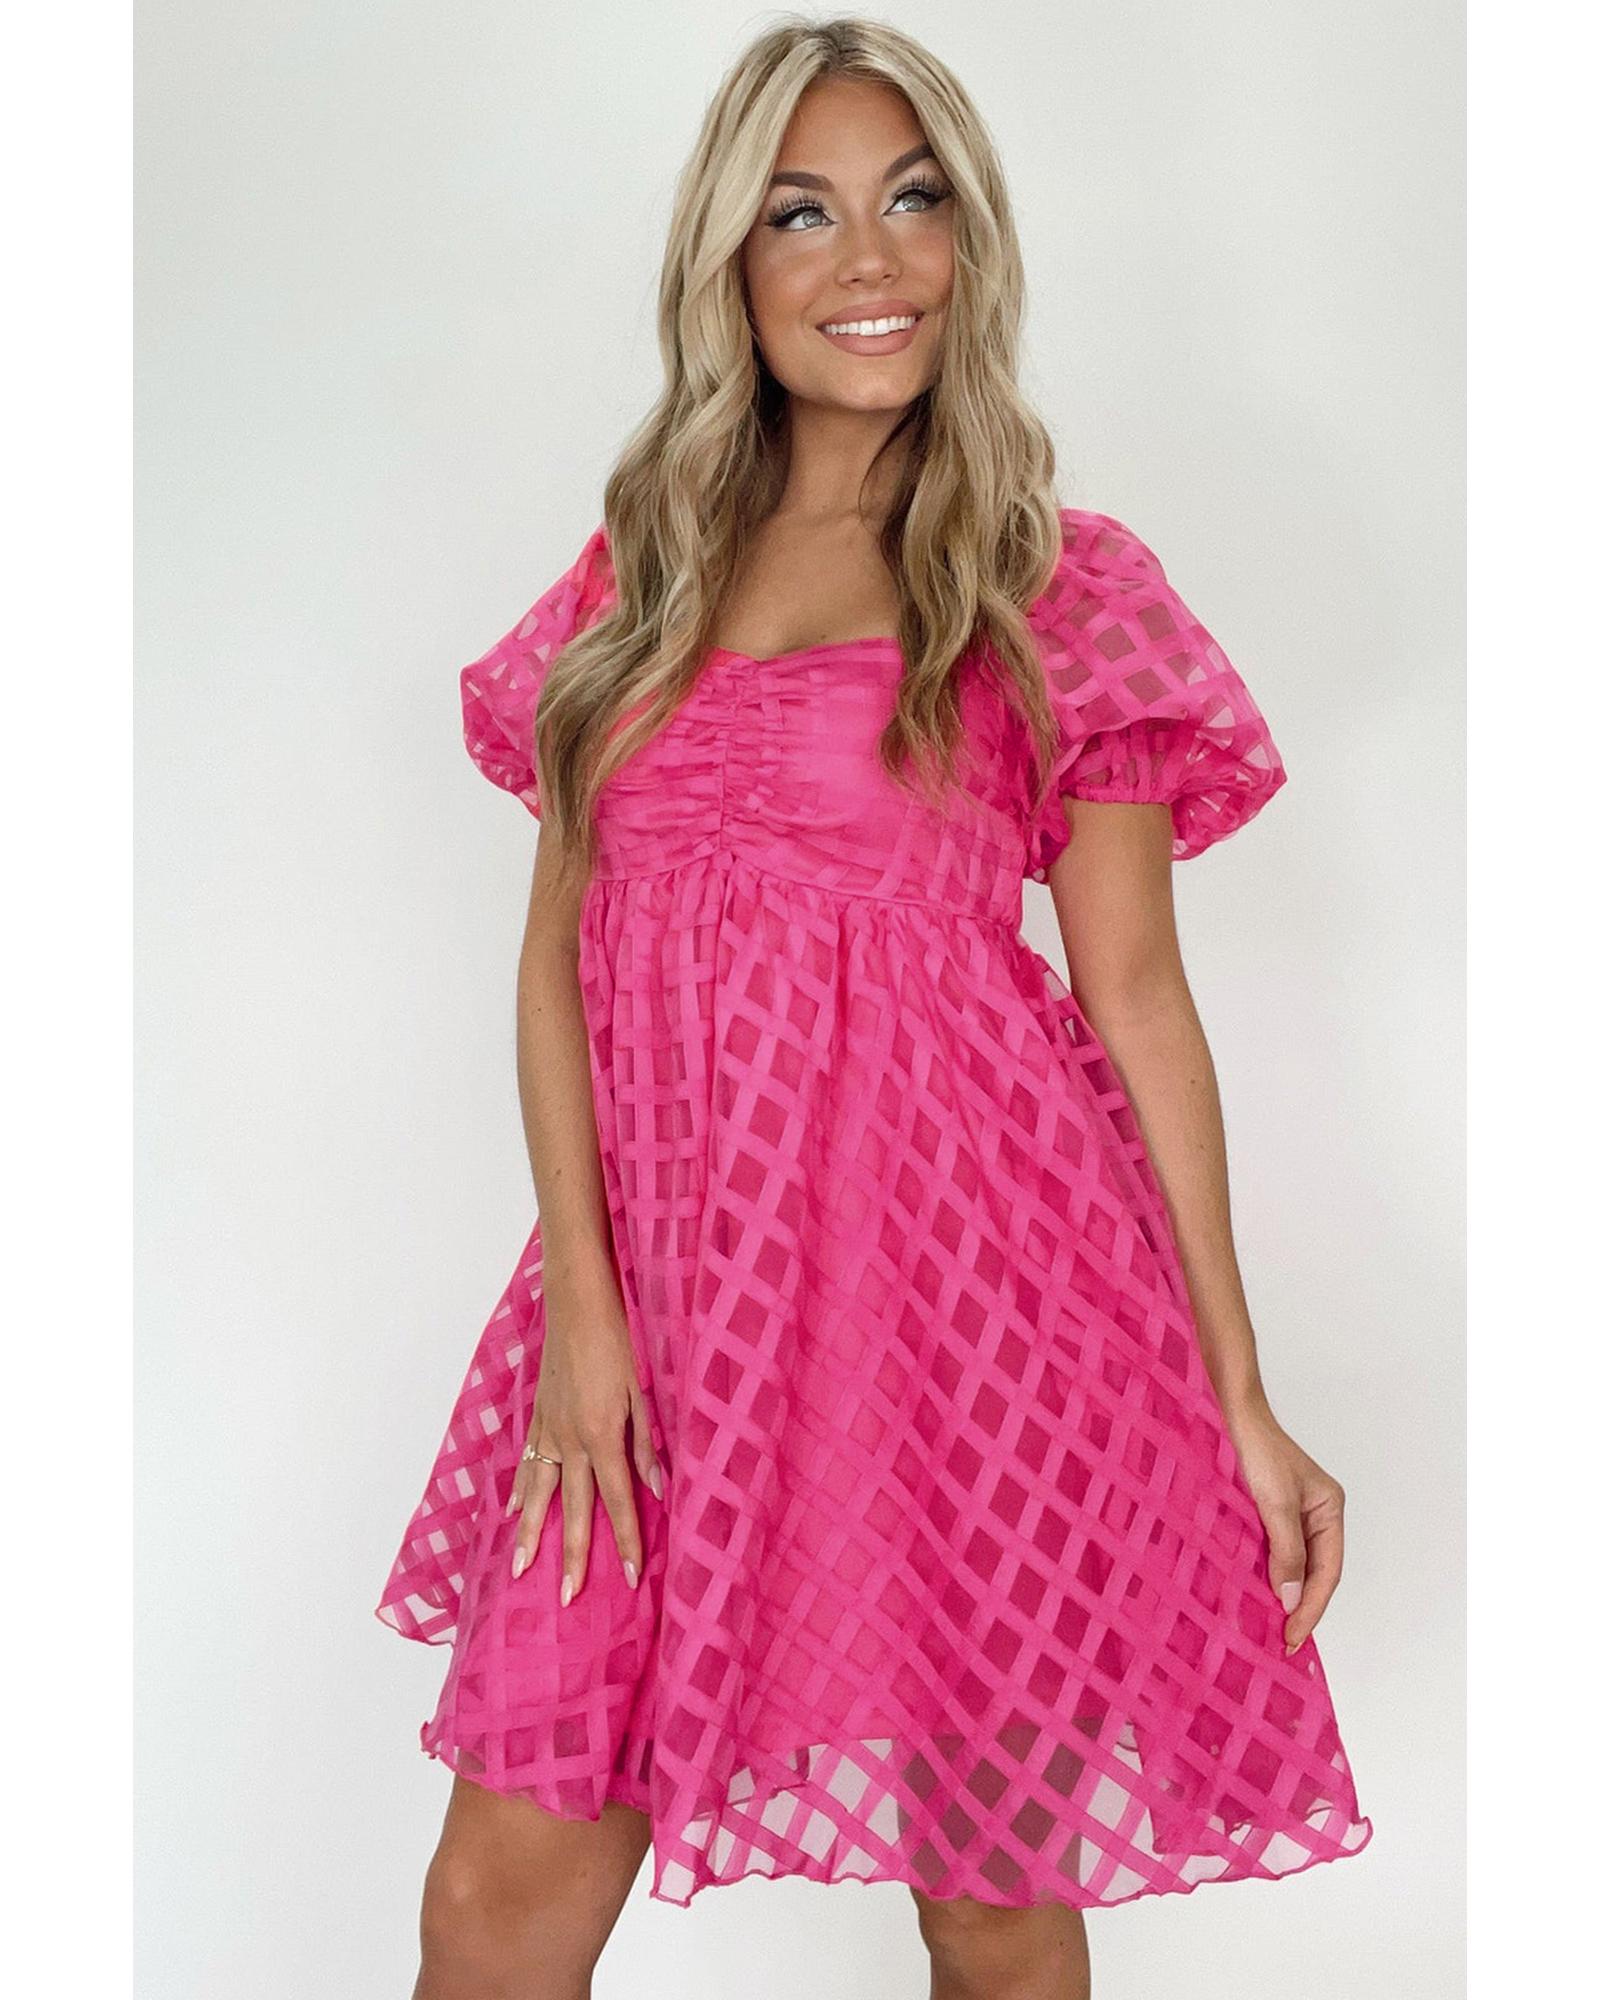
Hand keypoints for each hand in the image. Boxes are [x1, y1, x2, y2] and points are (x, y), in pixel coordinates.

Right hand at [506, 1271, 665, 1605]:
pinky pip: (527, 1461)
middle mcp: (572, 1439)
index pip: (618, 1500)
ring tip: (522, 1569)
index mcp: (603, 1434)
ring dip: (532, 1533)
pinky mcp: (539, 1414)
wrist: (579, 1299)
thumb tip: (657, 1487)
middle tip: (566, 1598)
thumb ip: (648, 1441)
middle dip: (572, 1555)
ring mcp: (550, 1428)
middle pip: (573, 1508)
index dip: (626, 1541)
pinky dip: (521, 1489)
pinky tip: (514, 1513)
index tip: (630, 1578)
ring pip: (540, 1492)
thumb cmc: (620, 1336)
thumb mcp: (645, 1387)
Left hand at [1223, 1395, 1345, 1657]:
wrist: (1227, 1414)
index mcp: (1329, 1511)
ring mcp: (1292, 1514)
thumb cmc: (1256, 1449)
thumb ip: (1287, 1551)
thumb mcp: (1275, 1504)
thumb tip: (1292, 1599)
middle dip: (1301, 1608)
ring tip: (1270, 1627)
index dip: (1312, 1608)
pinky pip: (1273, 1552)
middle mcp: (1316, 1515)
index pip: (1328, 1572)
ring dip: (1284, 1595)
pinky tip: (1254, 1592)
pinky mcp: (1266, 1512)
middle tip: (1282, 1642)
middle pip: (1315, 1572)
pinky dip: (1267, 1575)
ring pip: (1294, 1565)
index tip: (1292, 1636)